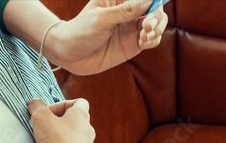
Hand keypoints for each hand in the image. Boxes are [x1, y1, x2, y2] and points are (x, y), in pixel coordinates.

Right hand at [28, 98, 95, 142]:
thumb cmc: (56, 140)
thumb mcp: (40, 117)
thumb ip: (37, 106)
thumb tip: (34, 103)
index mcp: (81, 116)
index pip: (79, 102)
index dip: (63, 104)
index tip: (49, 112)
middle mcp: (89, 131)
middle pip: (77, 121)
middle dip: (61, 123)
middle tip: (47, 128)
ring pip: (78, 139)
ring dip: (65, 139)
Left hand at [46, 0, 169, 75]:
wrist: (68, 54)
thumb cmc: (80, 31)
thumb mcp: (102, 19)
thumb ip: (125, 11)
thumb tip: (148, 0)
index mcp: (120, 0)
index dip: (154, 2)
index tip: (151, 11)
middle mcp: (129, 13)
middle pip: (155, 10)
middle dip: (157, 18)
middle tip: (147, 27)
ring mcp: (131, 29)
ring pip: (157, 26)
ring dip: (157, 30)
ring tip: (144, 36)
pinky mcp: (132, 45)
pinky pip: (151, 41)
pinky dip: (152, 41)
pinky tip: (142, 43)